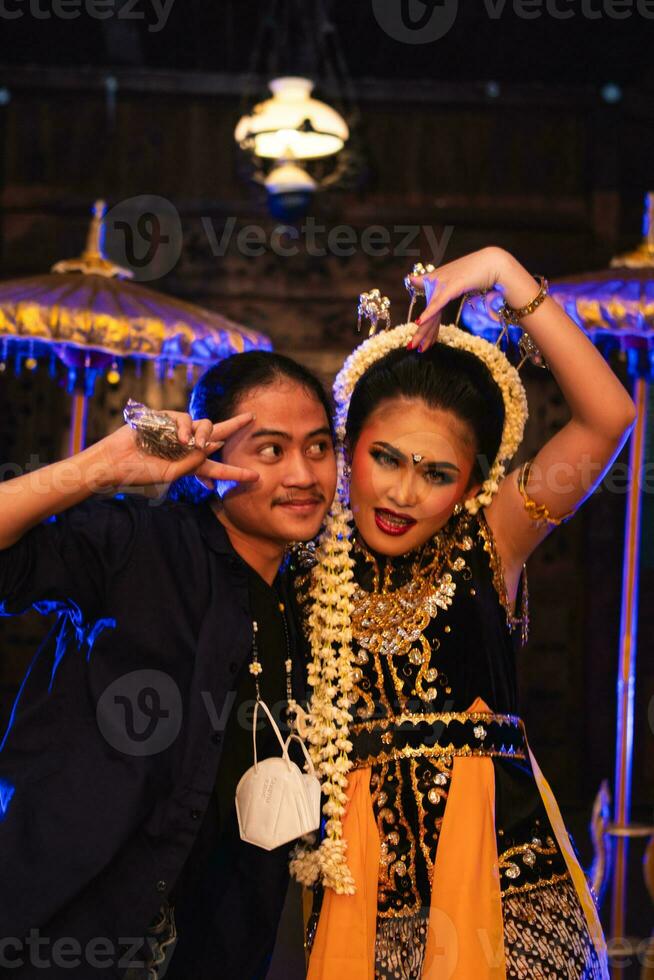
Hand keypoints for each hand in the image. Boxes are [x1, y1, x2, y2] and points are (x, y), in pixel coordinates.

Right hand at [94, 411, 259, 489]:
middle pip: (215, 435)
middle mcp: (186, 447)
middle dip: (234, 426)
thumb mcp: (172, 473)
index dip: (235, 473)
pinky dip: (186, 428)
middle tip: (251, 418)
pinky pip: (185, 419)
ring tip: (197, 445)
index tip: (254, 477)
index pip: (217, 469)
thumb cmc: (141, 472)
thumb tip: (213, 442)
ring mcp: (176, 431)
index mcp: (190, 465)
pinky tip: (180, 439)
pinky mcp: (165, 418)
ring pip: (203, 424)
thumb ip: (194, 461)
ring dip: (205, 434)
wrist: (116, 461)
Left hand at [407, 246, 510, 350]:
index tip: (419, 340)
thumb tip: (432, 292)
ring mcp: (445, 283)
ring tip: (415, 344)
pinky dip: (429, 312)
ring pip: (431, 310)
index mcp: (439, 282)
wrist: (494, 262)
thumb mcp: (460, 281)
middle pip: (428, 311)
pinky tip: (419, 322)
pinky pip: (439, 302)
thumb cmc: (480, 271)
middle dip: (420, 332)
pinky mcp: (453, 285)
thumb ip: (449, 290)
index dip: (425, 325)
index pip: (430, 308)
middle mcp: (438, 281)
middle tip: (412, 347)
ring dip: (423, 330)